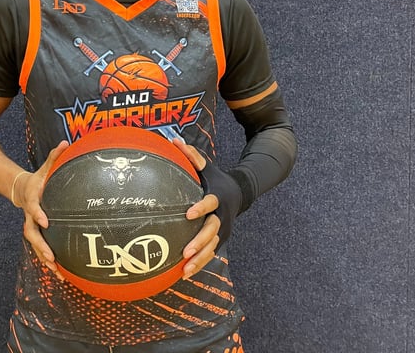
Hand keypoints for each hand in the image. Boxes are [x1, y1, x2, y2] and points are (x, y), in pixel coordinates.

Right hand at [13, 140, 68, 279]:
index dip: (38, 214)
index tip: (46, 221)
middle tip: (51, 257)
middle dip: (41, 246)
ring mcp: (32, 227)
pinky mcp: (38, 235)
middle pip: (32, 234)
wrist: (22, 190)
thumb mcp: (45, 168)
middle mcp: (30, 217)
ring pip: (36, 246)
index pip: (34, 208)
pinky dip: (49, 261)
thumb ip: (55, 157)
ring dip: (45, 259)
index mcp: (32, 200)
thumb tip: (66, 142)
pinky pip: (42, 249)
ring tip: (57, 270)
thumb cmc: (38, 179)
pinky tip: (60, 273)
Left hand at [173, 140, 221, 278]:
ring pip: (212, 247)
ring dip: (200, 259)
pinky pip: (211, 254)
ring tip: (185, 269)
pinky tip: (185, 274)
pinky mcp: (221, 239)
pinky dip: (200, 264)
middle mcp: (222, 216)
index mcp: (218, 198)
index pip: (210, 203)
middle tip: (186, 251)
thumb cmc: (217, 179)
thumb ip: (192, 156)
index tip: (188, 213)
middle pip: (212, 231)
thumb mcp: (207, 167)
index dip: (201, 208)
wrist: (241, 192)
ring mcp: (223, 230)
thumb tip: (174, 141)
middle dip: (200, 241)